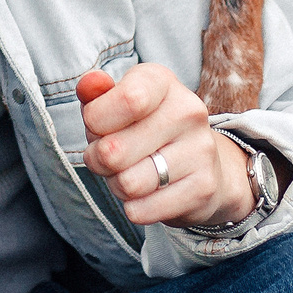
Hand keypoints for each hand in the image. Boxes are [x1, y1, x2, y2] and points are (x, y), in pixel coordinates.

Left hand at [76, 64, 255, 228]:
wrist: (202, 165)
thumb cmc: (144, 130)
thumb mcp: (116, 104)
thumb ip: (95, 93)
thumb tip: (89, 84)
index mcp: (162, 81)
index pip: (128, 99)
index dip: (96, 120)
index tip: (97, 124)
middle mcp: (188, 110)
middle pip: (113, 151)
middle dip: (99, 160)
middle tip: (111, 157)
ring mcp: (200, 150)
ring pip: (127, 184)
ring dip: (117, 186)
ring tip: (131, 174)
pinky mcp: (203, 188)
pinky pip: (142, 211)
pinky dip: (135, 208)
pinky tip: (149, 194)